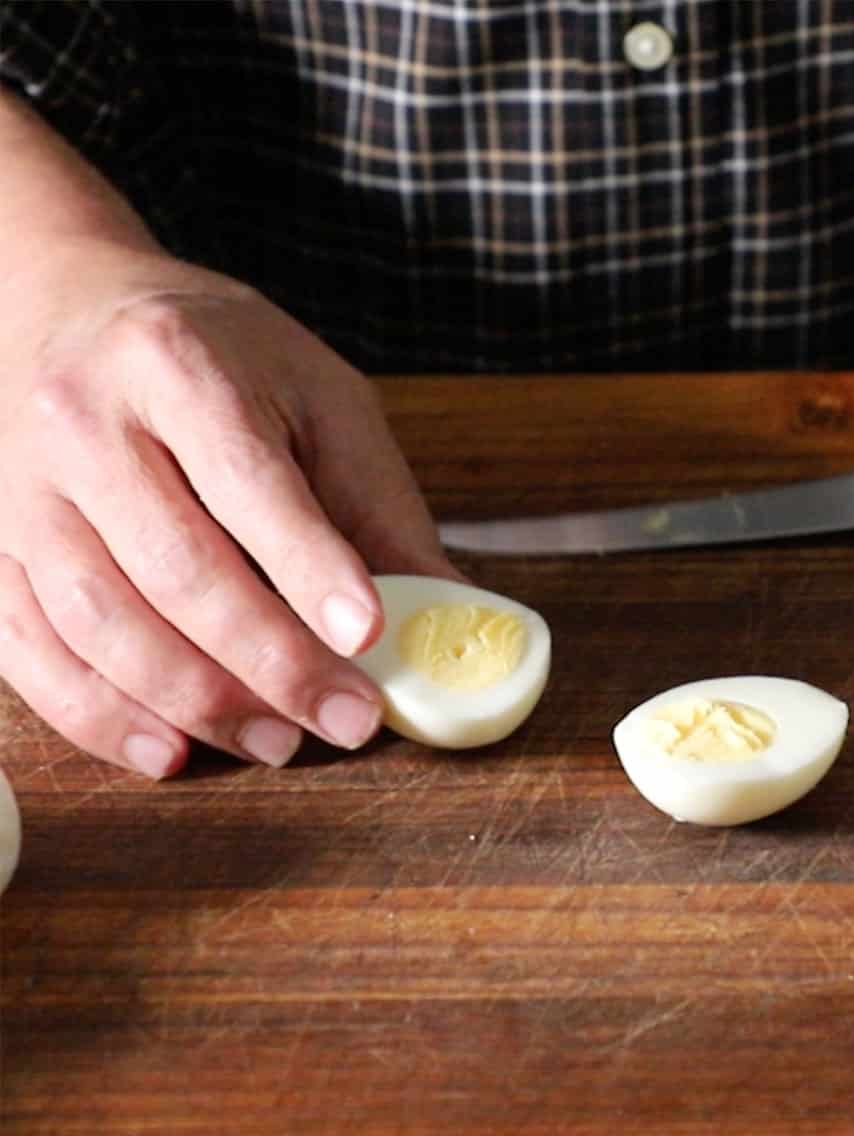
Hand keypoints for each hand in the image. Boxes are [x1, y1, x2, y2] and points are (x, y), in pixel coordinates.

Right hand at [0, 241, 458, 776]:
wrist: (67, 303)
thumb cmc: (217, 357)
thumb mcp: (316, 398)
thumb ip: (376, 504)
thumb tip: (447, 612)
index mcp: (180, 365)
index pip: (250, 480)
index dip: (309, 565)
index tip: (368, 634)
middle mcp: (85, 422)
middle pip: (177, 567)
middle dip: (271, 661)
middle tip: (345, 718)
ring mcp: (23, 488)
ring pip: (100, 621)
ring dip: (196, 701)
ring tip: (278, 741)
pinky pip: (28, 650)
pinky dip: (100, 715)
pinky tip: (172, 750)